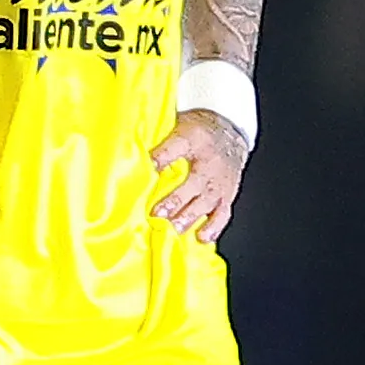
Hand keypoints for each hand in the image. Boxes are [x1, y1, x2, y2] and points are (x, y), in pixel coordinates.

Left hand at [152, 109, 248, 242]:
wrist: (229, 134)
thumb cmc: (198, 132)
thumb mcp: (177, 126)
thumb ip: (159, 142)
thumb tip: (135, 154)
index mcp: (195, 140)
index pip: (178, 145)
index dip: (162, 156)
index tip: (149, 166)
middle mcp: (209, 163)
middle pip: (194, 183)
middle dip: (175, 200)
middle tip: (157, 213)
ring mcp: (219, 182)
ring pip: (206, 202)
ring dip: (190, 216)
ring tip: (174, 228)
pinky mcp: (227, 196)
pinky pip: (222, 213)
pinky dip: (213, 227)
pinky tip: (201, 237)